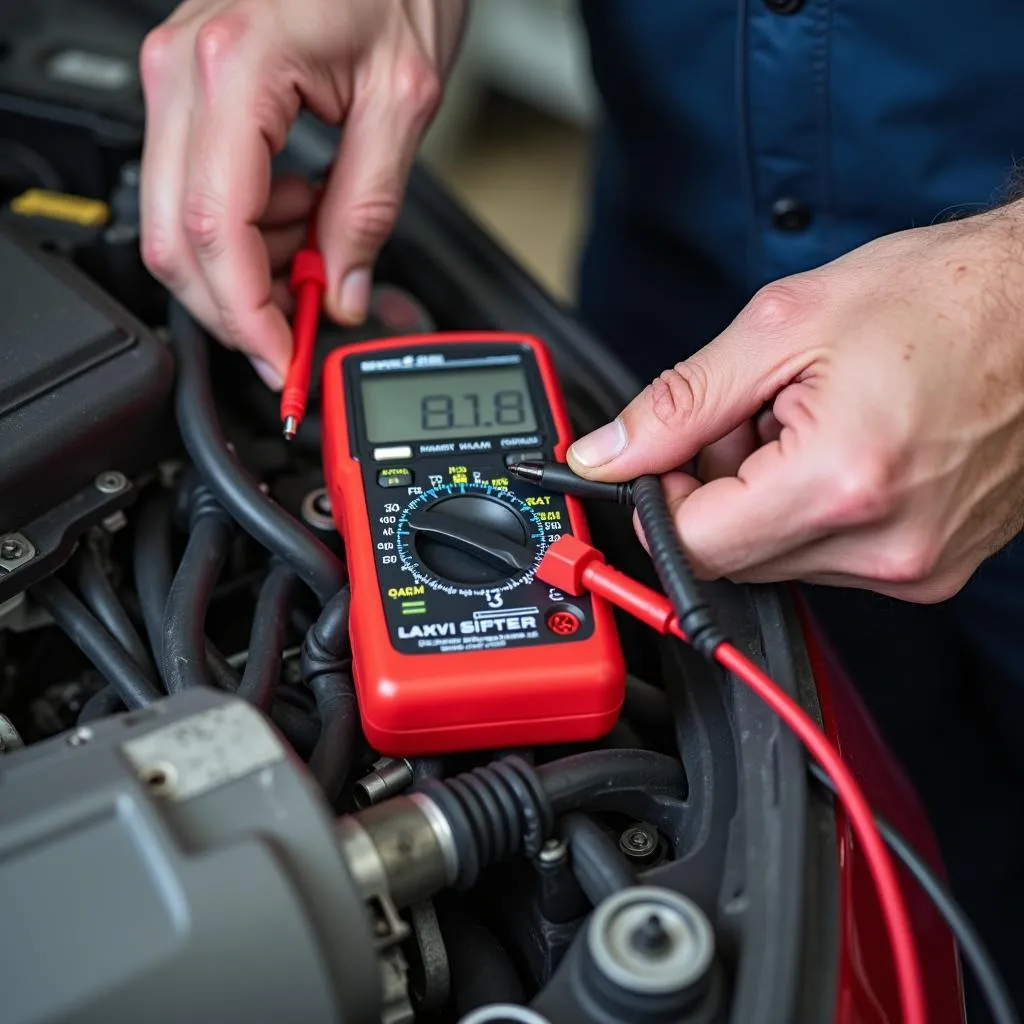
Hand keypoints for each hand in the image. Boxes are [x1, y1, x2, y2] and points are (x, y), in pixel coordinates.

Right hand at [139, 0, 465, 385]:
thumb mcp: (403, 103)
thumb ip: (368, 210)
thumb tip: (340, 290)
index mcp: (233, 69)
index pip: (212, 229)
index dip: (245, 313)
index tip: (282, 359)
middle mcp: (184, 71)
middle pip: (175, 238)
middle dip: (237, 304)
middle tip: (298, 327)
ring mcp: (177, 77)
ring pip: (178, 222)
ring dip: (247, 265)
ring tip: (319, 242)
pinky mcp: (191, 89)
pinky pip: (195, 189)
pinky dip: (246, 228)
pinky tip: (298, 211)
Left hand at [567, 206, 1023, 602]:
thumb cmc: (942, 298)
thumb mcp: (784, 325)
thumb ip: (680, 403)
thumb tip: (606, 454)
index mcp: (840, 482)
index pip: (691, 543)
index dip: (661, 496)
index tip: (670, 451)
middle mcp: (883, 546)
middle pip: (731, 556)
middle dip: (718, 488)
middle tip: (758, 412)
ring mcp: (915, 565)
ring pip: (776, 557)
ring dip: (767, 497)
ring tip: (816, 421)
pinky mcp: (931, 567)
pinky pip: (828, 555)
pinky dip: (813, 508)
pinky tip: (847, 449)